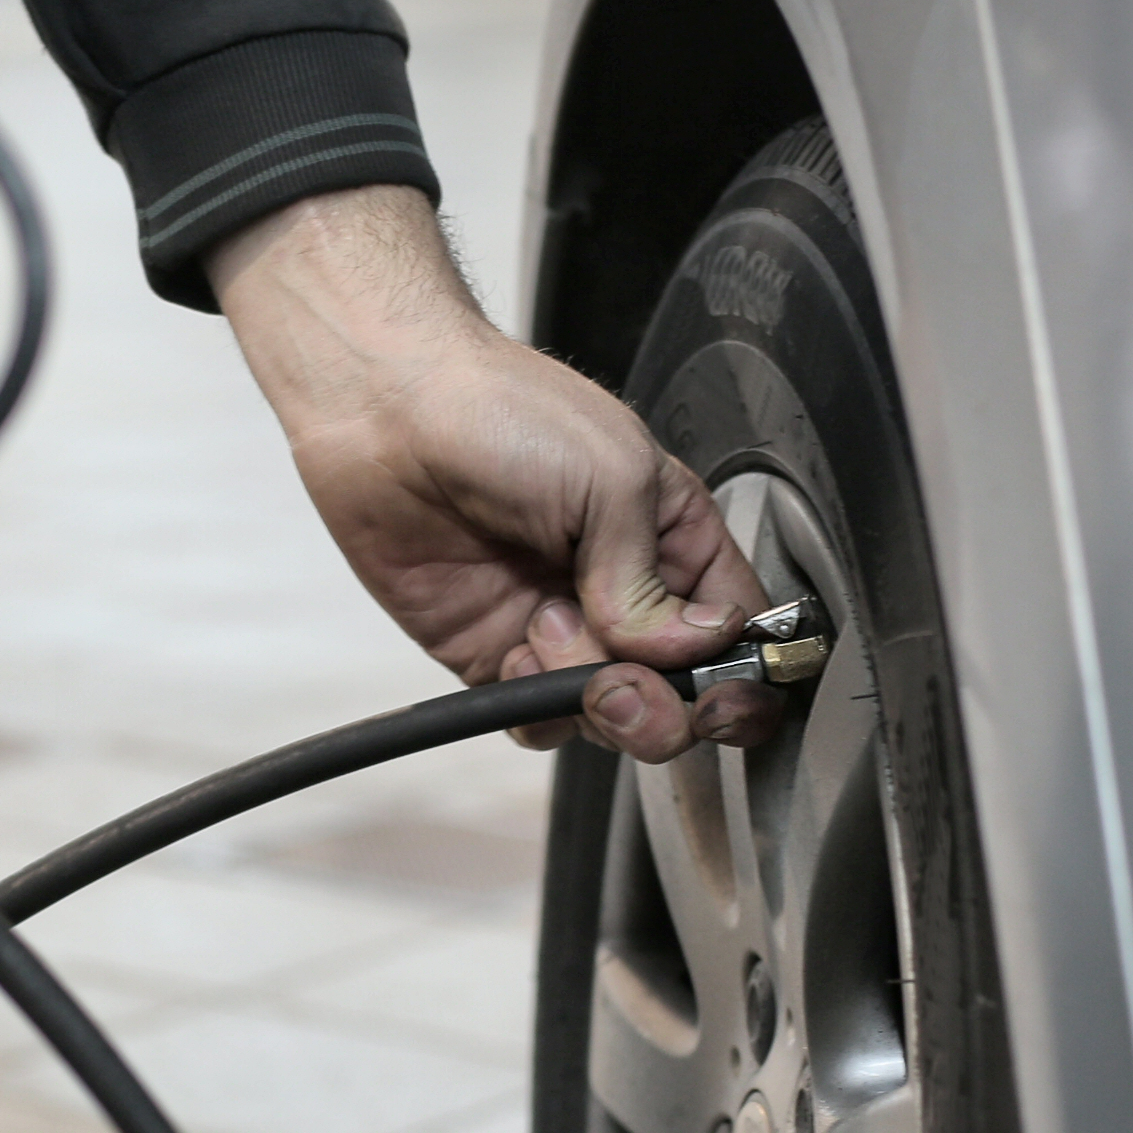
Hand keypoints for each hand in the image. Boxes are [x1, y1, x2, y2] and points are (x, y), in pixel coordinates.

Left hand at [209, 184, 780, 760]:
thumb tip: (688, 652)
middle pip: (685, 695)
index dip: (743, 675)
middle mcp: (628, 593)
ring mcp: (563, 629)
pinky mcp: (498, 656)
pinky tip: (516, 646)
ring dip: (592, 697)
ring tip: (546, 627)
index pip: (741, 632)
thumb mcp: (612, 477)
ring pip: (615, 718)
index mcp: (675, 540)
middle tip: (624, 678)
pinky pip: (541, 721)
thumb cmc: (501, 411)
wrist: (388, 413)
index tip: (721, 690)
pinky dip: (537, 707)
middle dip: (664, 705)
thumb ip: (652, 580)